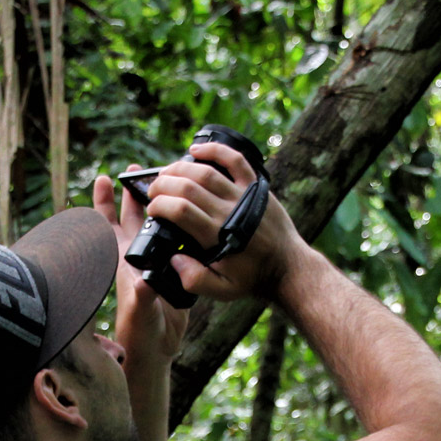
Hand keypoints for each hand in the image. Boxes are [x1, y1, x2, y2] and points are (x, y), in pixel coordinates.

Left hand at [94, 173, 187, 366]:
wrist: (156, 349)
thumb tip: (145, 281)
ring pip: (154, 227)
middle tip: (135, 166)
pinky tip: (189, 214)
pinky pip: (175, 243)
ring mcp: (154, 263)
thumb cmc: (139, 331)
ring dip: (157, 205)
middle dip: (132, 191)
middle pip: (132, 216)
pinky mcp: (172, 272)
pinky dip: (180, 227)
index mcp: (123, 260)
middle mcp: (137, 257)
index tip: (103, 177)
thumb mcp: (140, 311)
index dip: (103, 202)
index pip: (107, 224)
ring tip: (164, 181)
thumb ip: (142, 295)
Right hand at [135, 140, 301, 304]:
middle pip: (187, 186)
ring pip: (205, 170)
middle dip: (163, 184)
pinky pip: (235, 159)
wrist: (287, 267)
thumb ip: (195, 280)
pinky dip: (215, 150)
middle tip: (153, 190)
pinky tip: (196, 150)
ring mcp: (243, 195)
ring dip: (180, 167)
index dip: (159, 205)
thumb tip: (174, 259)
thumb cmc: (252, 278)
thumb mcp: (222, 291)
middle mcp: (229, 211)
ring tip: (166, 174)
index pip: (179, 210)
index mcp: (216, 236)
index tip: (152, 209)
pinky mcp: (255, 186)